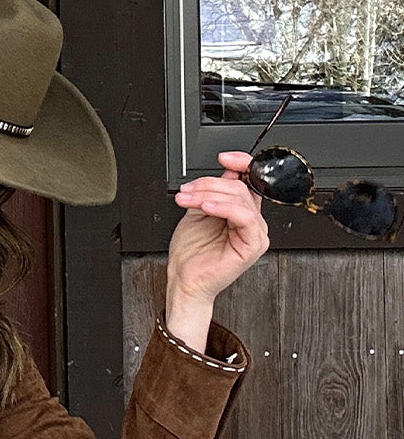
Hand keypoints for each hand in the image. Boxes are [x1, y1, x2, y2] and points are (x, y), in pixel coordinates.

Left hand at [167, 151, 269, 350]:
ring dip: (209, 194)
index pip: (250, 180)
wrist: (184, 280)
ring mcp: (254, 233)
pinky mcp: (252, 245)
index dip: (241, 163)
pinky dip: (223, 207)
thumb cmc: (191, 254)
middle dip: (209, 184)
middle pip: (240, 187)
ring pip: (240, 198)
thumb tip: (222, 172)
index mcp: (241, 212)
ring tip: (188, 200)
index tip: (224, 157)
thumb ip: (211, 192)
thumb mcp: (198, 212)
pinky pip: (244, 217)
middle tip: (187, 191)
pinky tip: (206, 207)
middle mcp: (251, 221)